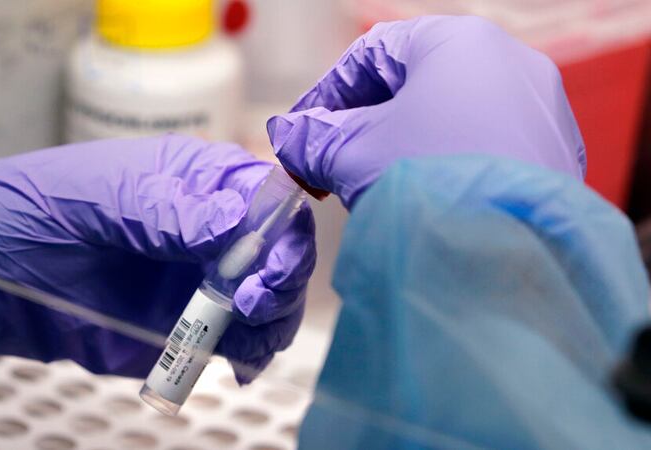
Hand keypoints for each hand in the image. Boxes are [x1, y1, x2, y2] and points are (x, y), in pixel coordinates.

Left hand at [0, 135, 315, 382]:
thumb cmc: (28, 208)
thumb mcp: (98, 197)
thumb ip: (169, 211)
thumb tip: (238, 222)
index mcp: (195, 180)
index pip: (267, 196)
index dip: (282, 228)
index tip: (268, 264)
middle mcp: (206, 230)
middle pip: (277, 254)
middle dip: (280, 280)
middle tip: (250, 304)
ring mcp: (194, 280)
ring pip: (265, 302)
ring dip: (270, 323)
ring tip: (243, 342)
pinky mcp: (177, 327)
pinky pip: (231, 343)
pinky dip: (246, 355)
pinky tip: (235, 365)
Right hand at [267, 16, 585, 208]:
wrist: (513, 249)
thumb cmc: (434, 182)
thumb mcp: (352, 155)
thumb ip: (311, 139)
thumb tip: (289, 137)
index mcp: (457, 42)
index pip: (371, 53)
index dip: (326, 94)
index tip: (303, 132)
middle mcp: (508, 62)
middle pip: (412, 86)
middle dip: (362, 127)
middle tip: (331, 168)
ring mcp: (538, 109)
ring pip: (447, 119)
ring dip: (400, 148)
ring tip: (373, 190)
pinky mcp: (552, 154)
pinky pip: (481, 148)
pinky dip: (442, 166)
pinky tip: (424, 203)